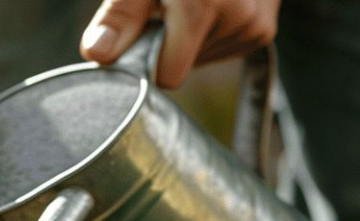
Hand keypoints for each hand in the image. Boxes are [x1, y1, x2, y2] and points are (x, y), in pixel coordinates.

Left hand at [79, 0, 279, 88]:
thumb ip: (120, 14)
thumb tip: (97, 55)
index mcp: (201, 3)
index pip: (168, 74)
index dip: (146, 59)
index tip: (140, 33)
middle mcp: (236, 15)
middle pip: (182, 68)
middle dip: (168, 43)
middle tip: (166, 5)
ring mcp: (253, 26)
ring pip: (201, 61)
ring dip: (189, 38)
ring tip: (191, 0)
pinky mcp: (262, 31)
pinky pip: (221, 52)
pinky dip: (209, 34)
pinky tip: (210, 4)